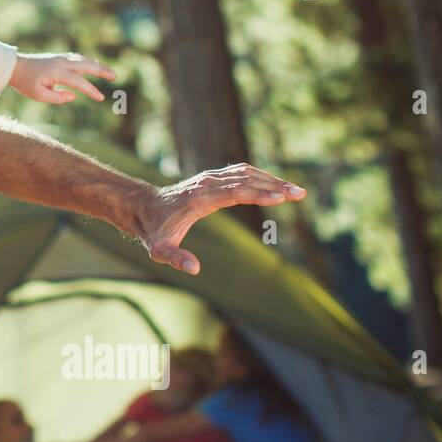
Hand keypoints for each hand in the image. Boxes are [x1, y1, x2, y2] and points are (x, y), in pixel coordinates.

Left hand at [9, 53, 114, 104]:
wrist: (15, 67)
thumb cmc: (26, 83)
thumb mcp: (39, 96)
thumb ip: (57, 98)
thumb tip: (74, 96)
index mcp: (57, 73)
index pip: (79, 82)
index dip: (91, 90)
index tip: (101, 98)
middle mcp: (62, 63)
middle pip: (86, 65)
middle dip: (101, 71)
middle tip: (114, 76)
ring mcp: (61, 58)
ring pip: (83, 60)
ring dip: (97, 65)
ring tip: (108, 72)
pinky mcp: (59, 58)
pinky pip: (78, 58)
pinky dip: (88, 61)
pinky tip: (94, 66)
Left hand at [135, 164, 305, 275]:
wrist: (141, 207)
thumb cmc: (152, 230)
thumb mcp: (159, 249)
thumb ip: (175, 258)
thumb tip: (195, 269)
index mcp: (199, 199)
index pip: (234, 193)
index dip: (258, 194)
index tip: (281, 197)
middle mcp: (206, 184)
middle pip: (246, 180)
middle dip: (274, 186)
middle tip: (300, 194)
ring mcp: (208, 178)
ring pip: (245, 173)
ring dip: (271, 180)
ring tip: (295, 191)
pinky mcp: (210, 178)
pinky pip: (239, 173)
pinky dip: (259, 177)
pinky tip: (274, 185)